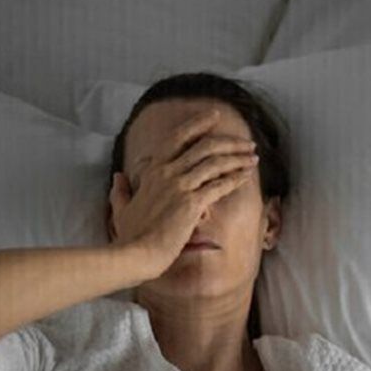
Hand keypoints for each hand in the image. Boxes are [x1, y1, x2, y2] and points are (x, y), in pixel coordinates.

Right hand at [108, 108, 257, 278]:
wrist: (136, 254)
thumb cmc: (130, 235)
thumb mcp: (120, 209)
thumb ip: (120, 191)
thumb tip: (117, 177)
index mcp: (153, 171)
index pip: (178, 138)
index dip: (198, 124)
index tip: (215, 116)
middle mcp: (168, 173)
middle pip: (204, 146)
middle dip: (229, 142)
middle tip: (246, 142)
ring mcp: (181, 186)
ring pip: (216, 163)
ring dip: (238, 158)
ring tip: (253, 157)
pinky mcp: (193, 203)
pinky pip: (220, 185)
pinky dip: (236, 178)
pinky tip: (247, 176)